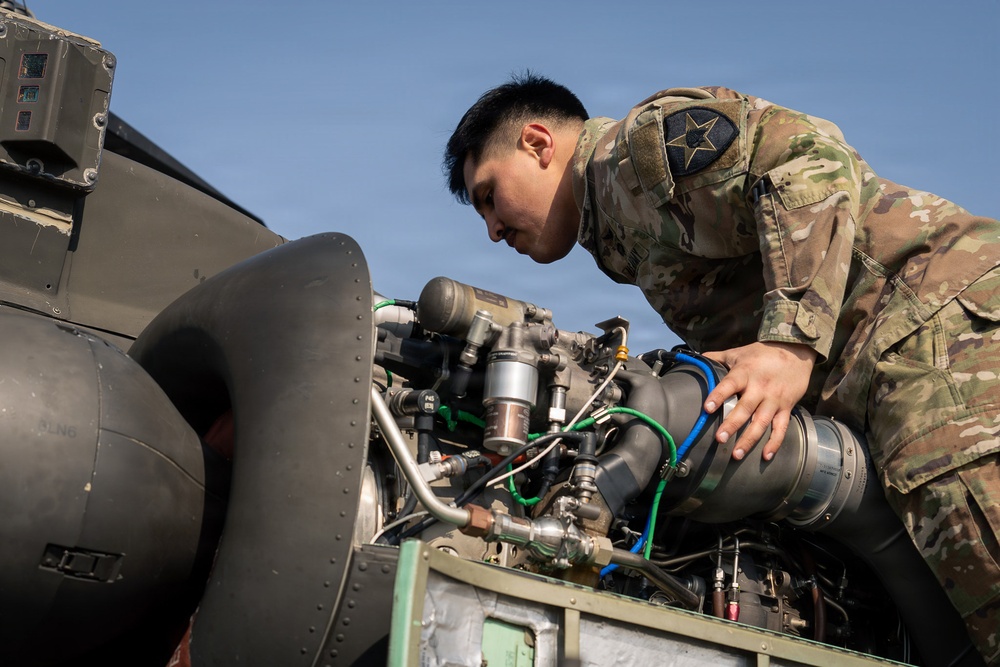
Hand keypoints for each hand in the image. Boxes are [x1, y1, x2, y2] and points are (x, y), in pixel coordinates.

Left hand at [701, 342, 816, 461]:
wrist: (796, 351)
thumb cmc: (762, 353)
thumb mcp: (738, 352)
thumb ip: (717, 358)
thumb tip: (696, 360)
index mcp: (745, 373)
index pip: (729, 384)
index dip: (718, 396)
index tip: (707, 409)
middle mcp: (760, 387)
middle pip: (745, 408)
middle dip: (732, 425)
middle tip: (720, 439)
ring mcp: (774, 399)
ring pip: (761, 422)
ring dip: (749, 439)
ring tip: (736, 454)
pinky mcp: (786, 407)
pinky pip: (781, 428)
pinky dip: (775, 442)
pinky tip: (766, 456)